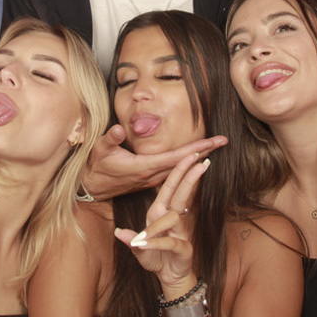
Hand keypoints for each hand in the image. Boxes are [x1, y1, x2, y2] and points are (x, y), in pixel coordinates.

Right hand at [84, 124, 228, 201]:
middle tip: (223, 141)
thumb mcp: (100, 150)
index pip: (176, 157)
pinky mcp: (151, 180)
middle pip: (184, 163)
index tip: (211, 142)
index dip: (194, 149)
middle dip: (204, 151)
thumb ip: (111, 139)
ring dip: (198, 157)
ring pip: (181, 168)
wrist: (93, 187)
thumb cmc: (97, 167)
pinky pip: (174, 172)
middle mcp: (153, 175)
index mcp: (144, 167)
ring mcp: (153, 179)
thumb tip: (118, 129)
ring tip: (214, 147)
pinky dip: (187, 164)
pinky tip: (197, 159)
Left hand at [115, 151, 208, 291]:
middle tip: (201, 161)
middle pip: (181, 194)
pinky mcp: (183, 248)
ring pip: (172, 218)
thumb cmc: (157, 259)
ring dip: (155, 227)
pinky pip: (169, 241)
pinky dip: (156, 243)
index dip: (179, 171)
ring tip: (141, 241)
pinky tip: (144, 246)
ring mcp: (180, 233)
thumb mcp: (139, 249)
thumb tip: (119, 233)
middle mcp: (172, 220)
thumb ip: (131, 240)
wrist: (169, 278)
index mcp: (160, 214)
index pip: (171, 188)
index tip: (190, 156)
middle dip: (189, 177)